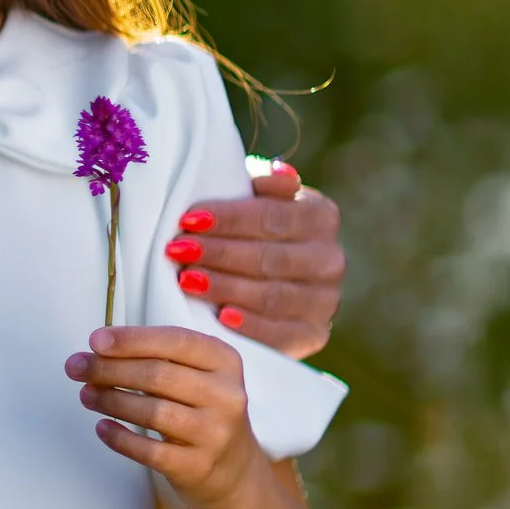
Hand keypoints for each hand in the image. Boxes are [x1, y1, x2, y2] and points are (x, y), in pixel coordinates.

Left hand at [68, 323, 259, 508]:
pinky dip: (120, 437)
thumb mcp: (195, 375)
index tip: (95, 340)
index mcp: (224, 361)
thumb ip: (156, 357)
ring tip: (86, 395)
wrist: (233, 470)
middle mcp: (226, 396)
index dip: (132, 339)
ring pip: (153, 412)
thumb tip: (98, 350)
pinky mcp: (198, 466)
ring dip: (110, 401)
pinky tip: (102, 427)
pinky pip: (150, 451)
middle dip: (109, 369)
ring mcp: (216, 433)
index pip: (175, 341)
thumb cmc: (201, 411)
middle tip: (76, 368)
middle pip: (158, 375)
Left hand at [165, 163, 342, 354]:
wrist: (269, 276)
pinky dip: (252, 325)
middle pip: (272, 257)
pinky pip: (283, 333)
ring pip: (274, 295)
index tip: (189, 219)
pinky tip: (221, 316)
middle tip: (178, 251)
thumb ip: (261, 184)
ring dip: (227, 287)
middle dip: (220, 253)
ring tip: (187, 280)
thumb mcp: (255, 197)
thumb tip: (275, 175)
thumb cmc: (251, 227)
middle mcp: (330, 258)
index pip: (274, 216)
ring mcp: (326, 299)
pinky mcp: (315, 333)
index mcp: (321, 216)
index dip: (230, 218)